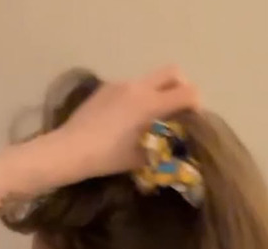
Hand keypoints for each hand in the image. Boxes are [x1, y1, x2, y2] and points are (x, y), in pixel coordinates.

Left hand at [57, 66, 200, 180]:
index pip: (188, 92)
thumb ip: (162, 148)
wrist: (70, 149)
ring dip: (159, 92)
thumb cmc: (107, 157)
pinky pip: (132, 86)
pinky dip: (139, 97)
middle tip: (178, 110)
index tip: (193, 120)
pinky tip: (128, 118)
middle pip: (173, 72)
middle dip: (182, 88)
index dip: (197, 105)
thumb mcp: (139, 158)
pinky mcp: (106, 87)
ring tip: (152, 117)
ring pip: (151, 79)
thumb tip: (173, 146)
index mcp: (150, 104)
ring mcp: (121, 84)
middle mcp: (138, 87)